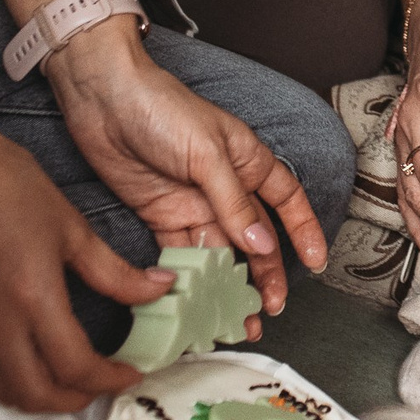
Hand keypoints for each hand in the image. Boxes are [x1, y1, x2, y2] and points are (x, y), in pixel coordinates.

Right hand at [0, 121, 173, 413]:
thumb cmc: (6, 187)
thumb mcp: (73, 228)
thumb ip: (116, 271)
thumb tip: (158, 287)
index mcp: (33, 296)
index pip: (75, 366)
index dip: (109, 379)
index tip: (129, 371)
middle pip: (36, 395)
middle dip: (75, 400)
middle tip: (102, 383)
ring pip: (5, 387)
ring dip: (42, 392)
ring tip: (71, 374)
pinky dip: (13, 369)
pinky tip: (33, 347)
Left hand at [43, 17, 326, 325]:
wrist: (104, 101)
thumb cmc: (163, 108)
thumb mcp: (207, 153)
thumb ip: (234, 201)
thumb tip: (261, 243)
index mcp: (248, 161)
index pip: (287, 200)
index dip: (304, 230)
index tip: (315, 262)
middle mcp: (224, 186)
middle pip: (253, 237)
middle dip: (264, 273)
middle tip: (267, 308)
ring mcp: (193, 203)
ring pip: (219, 252)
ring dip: (226, 285)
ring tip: (232, 318)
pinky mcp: (161, 216)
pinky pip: (182, 254)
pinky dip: (190, 279)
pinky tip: (196, 301)